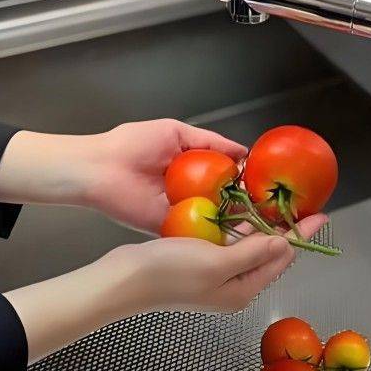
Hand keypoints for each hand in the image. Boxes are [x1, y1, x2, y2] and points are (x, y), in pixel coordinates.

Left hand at [0, 119, 246, 232]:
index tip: (268, 184)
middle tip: (271, 209)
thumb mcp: (176, 132)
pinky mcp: (168, 228)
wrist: (99, 169)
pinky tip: (235, 237)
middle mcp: (188, 192)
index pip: (226, 177)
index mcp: (191, 169)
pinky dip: (211, 236)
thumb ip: (210, 142)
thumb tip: (241, 151)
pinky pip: (193, 233)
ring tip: (262, 225)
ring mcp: (180, 211)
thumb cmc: (131, 145)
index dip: (246, 181)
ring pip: (213, 219)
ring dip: (234, 222)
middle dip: (245, 205)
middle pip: (224, 201)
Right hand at [5, 213, 326, 362]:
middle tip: (300, 204)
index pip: (282, 258)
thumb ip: (254, 253)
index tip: (320, 215)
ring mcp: (215, 276)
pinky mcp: (198, 265)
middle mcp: (233, 286)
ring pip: (248, 248)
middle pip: (268, 254)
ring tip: (276, 203)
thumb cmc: (170, 273)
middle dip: (284, 230)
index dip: (301, 235)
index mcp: (243, 290)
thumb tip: (286, 244)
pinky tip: (239, 210)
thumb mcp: (218, 262)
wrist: (123, 281)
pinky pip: (228, 244)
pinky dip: (238, 228)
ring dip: (262, 227)